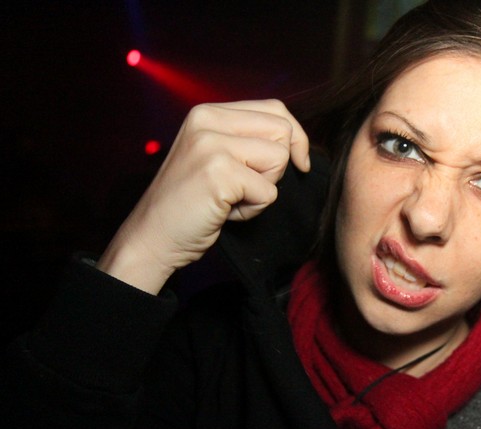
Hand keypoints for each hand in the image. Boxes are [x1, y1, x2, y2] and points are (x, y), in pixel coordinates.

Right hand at [98, 100, 309, 293]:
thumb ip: (247, 140)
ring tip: (231, 199)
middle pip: (283, 131)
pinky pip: (268, 192)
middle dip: (277, 166)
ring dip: (264, 190)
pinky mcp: (218, 173)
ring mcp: (211, 144)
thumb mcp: (216, 157)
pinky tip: (224, 211)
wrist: (152, 236)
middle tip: (245, 186)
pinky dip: (253, 210)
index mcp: (209, 112)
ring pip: (279, 160)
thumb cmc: (192, 203)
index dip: (295, 139)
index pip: (275, 109)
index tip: (298, 164)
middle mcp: (207, 120)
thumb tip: (297, 140)